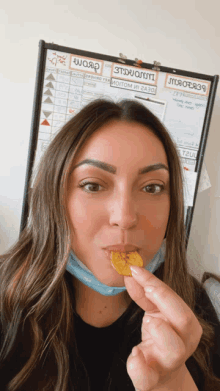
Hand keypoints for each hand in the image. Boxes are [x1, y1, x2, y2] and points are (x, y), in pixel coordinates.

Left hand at [124, 265, 202, 390]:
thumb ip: (144, 295)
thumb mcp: (154, 314)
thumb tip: (132, 274)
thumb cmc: (160, 340)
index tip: (137, 270)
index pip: (176, 300)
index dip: (157, 284)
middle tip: (147, 290)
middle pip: (183, 319)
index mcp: (187, 326)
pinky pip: (147, 376)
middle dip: (164, 301)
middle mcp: (183, 344)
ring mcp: (167, 363)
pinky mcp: (151, 381)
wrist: (160, 377)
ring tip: (147, 322)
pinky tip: (134, 352)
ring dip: (159, 330)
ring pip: (174, 348)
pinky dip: (138, 364)